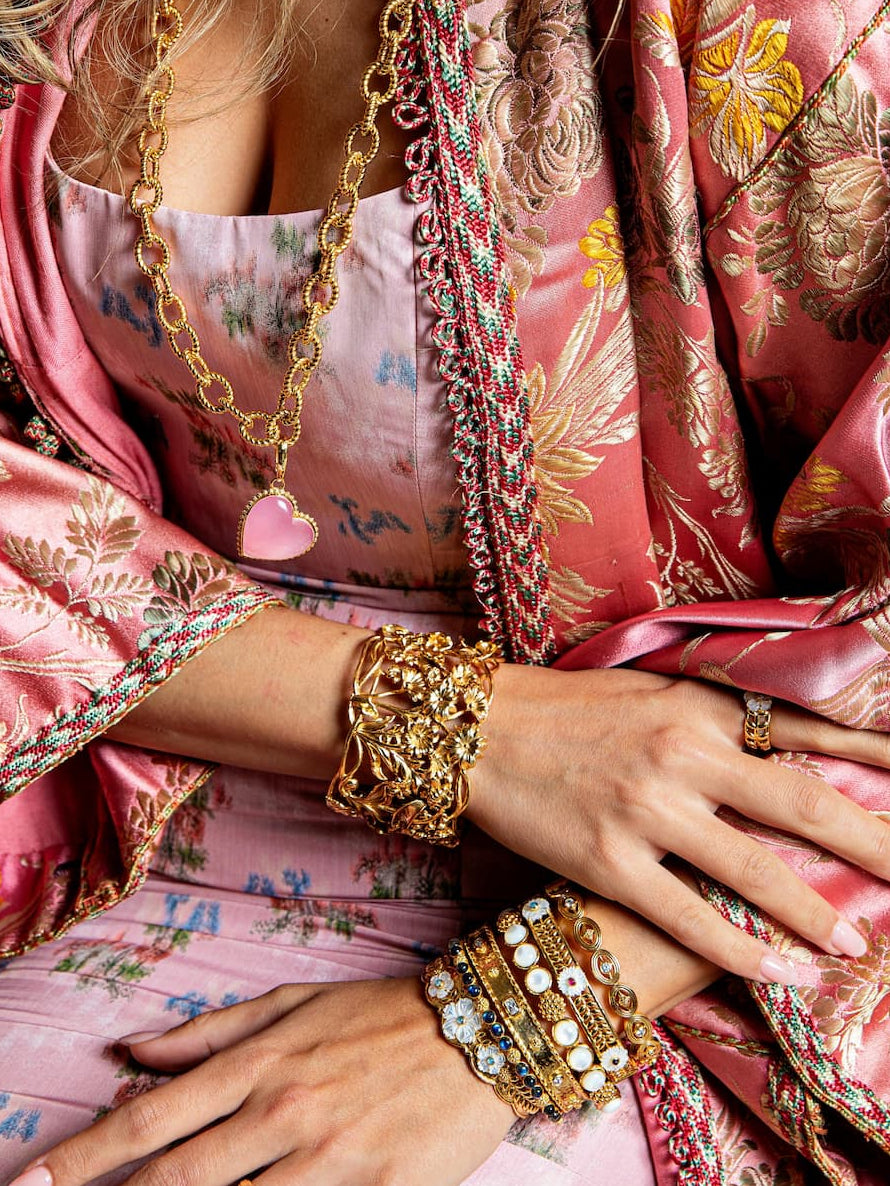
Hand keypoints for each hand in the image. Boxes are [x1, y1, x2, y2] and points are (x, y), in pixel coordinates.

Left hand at [13, 980, 512, 1185]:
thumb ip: (211, 1031)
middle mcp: (283, 1114)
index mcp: (260, 1063)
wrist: (483, 1028)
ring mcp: (328, 1161)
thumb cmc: (381, 1013)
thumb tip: (131, 1050)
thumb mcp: (295, 1001)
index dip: (81, 1160)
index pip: (149, 1119)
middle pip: (174, 1183)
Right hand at [468, 665, 889, 980]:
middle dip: (871, 843)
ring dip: (815, 911)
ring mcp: (645, 810)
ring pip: (755, 870)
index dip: (871, 756)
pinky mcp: (608, 862)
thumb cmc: (561, 708)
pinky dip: (745, 951)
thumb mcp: (647, 692)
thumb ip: (713, 718)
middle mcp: (681, 754)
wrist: (474, 730)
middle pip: (801, 805)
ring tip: (855, 942)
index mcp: (696, 706)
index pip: (806, 730)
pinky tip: (784, 972)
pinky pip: (692, 919)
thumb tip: (778, 748)